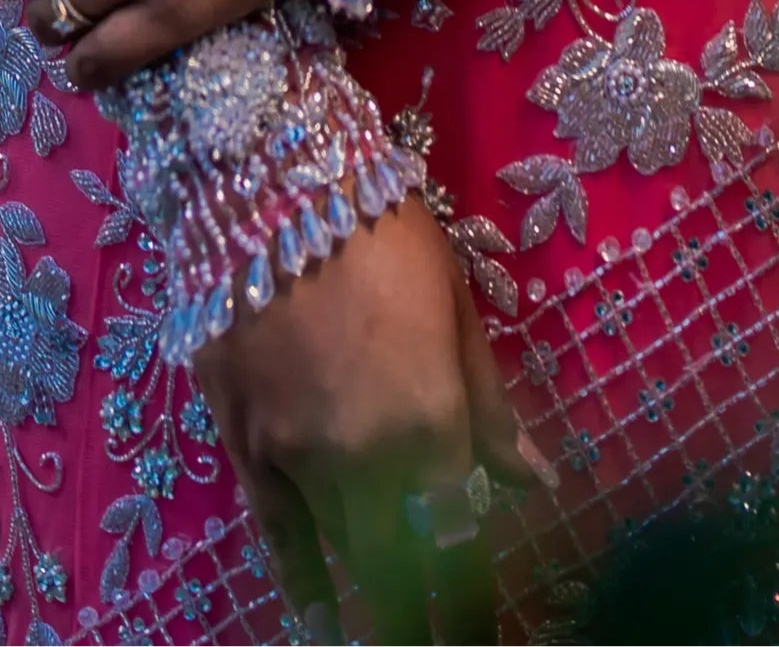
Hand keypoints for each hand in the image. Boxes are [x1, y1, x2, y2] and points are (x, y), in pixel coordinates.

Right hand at [197, 197, 548, 645]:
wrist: (265, 177)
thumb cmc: (381, 228)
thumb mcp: (455, 306)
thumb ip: (490, 409)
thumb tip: (536, 483)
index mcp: (432, 423)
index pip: (462, 547)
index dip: (475, 610)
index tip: (488, 639)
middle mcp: (365, 460)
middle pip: (403, 570)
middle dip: (429, 618)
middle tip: (447, 640)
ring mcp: (296, 459)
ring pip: (345, 556)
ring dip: (377, 597)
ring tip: (399, 632)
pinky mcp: (242, 446)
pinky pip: (276, 537)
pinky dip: (302, 585)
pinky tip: (320, 620)